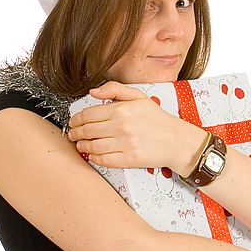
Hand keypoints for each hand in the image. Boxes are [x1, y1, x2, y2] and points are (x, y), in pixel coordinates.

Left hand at [67, 81, 183, 169]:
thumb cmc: (159, 120)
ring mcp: (125, 144)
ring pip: (92, 146)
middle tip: (73, 134)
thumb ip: (115, 89)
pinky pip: (103, 160)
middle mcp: (121, 126)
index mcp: (122, 109)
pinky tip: (93, 155)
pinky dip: (94, 158)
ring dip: (82, 146)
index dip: (76, 119)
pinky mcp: (129, 159)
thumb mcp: (139, 97)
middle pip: (87, 131)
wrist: (177, 141)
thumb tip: (94, 91)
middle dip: (75, 133)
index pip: (88, 114)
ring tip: (81, 145)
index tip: (73, 122)